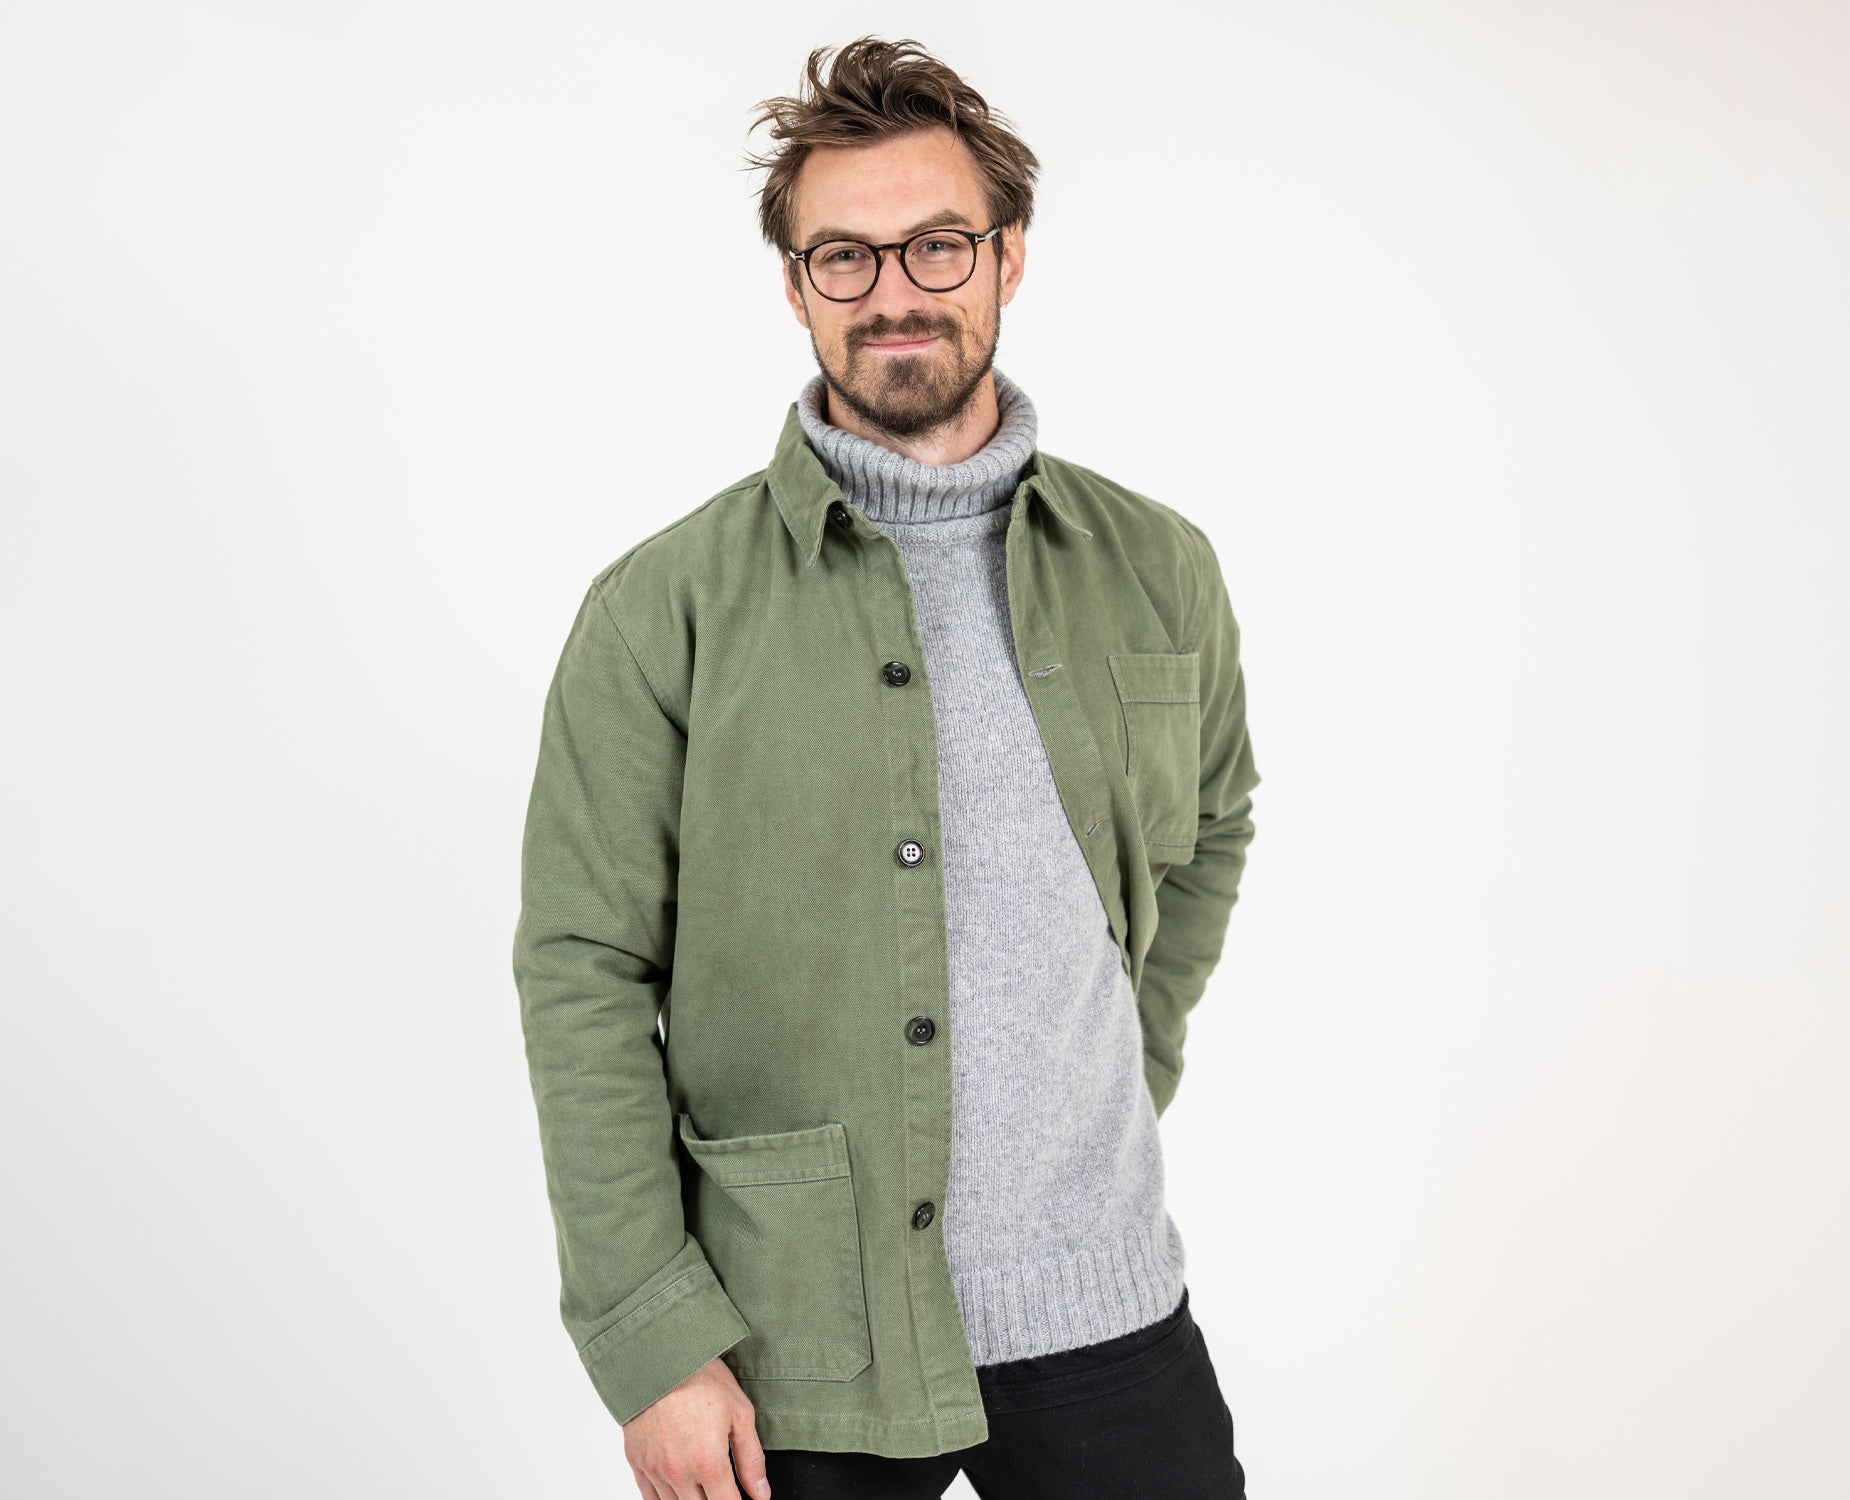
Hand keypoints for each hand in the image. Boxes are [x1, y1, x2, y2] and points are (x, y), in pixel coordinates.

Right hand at [623, 1355, 772, 1499]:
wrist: (658, 1354)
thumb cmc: (700, 1377)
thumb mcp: (740, 1413)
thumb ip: (751, 1458)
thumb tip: (761, 1493)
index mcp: (708, 1461)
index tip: (741, 1498)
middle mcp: (678, 1472)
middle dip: (716, 1499)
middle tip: (722, 1486)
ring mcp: (654, 1469)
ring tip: (703, 1484)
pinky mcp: (636, 1461)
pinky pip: (649, 1498)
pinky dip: (665, 1498)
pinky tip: (678, 1489)